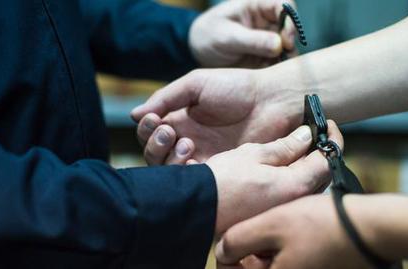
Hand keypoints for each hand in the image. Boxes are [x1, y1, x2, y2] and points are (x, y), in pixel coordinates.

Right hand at [132, 68, 304, 164]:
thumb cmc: (236, 87)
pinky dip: (187, 173)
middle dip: (155, 145)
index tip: (155, 120)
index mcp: (180, 120)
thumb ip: (166, 98)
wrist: (272, 101)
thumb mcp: (195, 84)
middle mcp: (187, 140)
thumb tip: (135, 115)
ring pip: (170, 170)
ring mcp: (202, 157)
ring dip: (169, 158)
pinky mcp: (219, 171)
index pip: (150, 132)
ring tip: (188, 143)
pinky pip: (194, 180)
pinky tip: (194, 160)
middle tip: (169, 133)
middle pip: (155, 154)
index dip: (147, 129)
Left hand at [189, 0, 296, 67]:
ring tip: (280, 75)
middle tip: (285, 60)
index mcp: (257, 6)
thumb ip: (252, 40)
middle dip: (291, 45)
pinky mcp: (268, 58)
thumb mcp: (227, 37)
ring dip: (288, 61)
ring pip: (289, 49)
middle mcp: (268, 22)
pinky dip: (280, 73)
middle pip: (291, 29)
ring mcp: (270, 40)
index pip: (283, 6)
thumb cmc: (209, 35)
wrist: (200, 51)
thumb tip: (279, 45)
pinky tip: (275, 83)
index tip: (287, 40)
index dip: (290, 21)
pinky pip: (280, 64)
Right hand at [207, 121, 342, 234]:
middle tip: (311, 135)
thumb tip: (306, 136)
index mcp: (294, 185)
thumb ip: (284, 147)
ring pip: (305, 184)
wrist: (196, 207)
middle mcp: (293, 202)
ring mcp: (282, 209)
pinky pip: (290, 193)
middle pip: (319, 174)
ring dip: (304, 165)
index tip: (329, 125)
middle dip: (318, 153)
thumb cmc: (220, 181)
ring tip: (294, 149)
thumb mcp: (252, 155)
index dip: (332, 138)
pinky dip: (290, 178)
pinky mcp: (270, 213)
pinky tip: (277, 169)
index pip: (327, 160)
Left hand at [215, 194, 370, 268]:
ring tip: (284, 229)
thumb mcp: (271, 224)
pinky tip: (297, 234)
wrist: (371, 228)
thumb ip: (238, 240)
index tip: (232, 243)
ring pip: (274, 266)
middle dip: (252, 254)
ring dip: (270, 251)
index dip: (228, 260)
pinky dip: (287, 252)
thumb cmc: (321, 225)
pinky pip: (292, 263)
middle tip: (265, 231)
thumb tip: (221, 252)